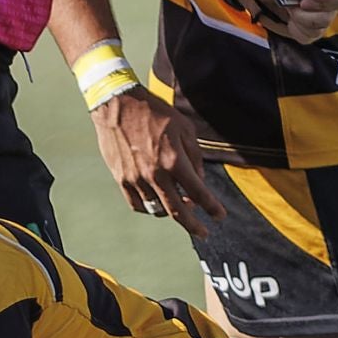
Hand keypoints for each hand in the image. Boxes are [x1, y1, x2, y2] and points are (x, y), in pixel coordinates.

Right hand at [89, 87, 223, 236]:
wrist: (117, 105)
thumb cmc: (154, 112)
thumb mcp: (184, 129)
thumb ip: (195, 157)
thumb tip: (198, 181)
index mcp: (174, 161)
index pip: (198, 193)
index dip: (212, 207)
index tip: (219, 216)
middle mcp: (155, 174)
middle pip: (177, 210)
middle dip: (193, 225)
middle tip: (203, 232)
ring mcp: (136, 179)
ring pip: (157, 209)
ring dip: (171, 212)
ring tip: (179, 208)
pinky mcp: (121, 179)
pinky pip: (137, 204)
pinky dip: (149, 207)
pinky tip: (156, 203)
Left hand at [245, 0, 337, 43]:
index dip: (324, 4)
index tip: (304, 2)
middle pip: (329, 18)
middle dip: (306, 15)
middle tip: (291, 5)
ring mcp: (319, 15)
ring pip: (319, 30)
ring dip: (299, 22)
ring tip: (289, 10)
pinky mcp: (309, 28)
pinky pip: (309, 38)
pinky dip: (296, 31)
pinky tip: (289, 21)